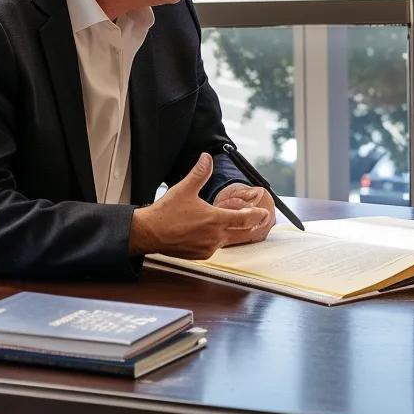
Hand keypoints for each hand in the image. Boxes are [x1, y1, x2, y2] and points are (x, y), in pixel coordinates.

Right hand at [128, 153, 271, 257]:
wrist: (148, 233)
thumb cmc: (166, 213)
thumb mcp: (185, 189)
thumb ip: (200, 173)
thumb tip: (207, 158)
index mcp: (215, 220)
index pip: (245, 219)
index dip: (257, 215)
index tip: (265, 212)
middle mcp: (214, 236)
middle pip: (242, 233)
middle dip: (251, 225)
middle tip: (259, 218)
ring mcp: (207, 248)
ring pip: (229, 240)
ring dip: (233, 231)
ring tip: (234, 221)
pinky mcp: (200, 255)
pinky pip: (216, 247)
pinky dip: (219, 239)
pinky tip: (214, 232)